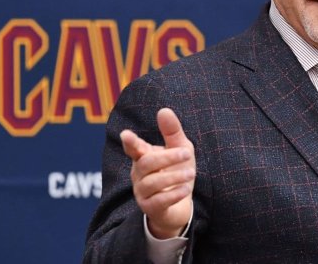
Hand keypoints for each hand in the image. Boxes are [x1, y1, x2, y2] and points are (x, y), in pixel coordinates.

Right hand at [121, 108, 195, 238]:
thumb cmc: (178, 171)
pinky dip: (173, 194)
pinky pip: (158, 202)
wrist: (181, 206)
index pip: (133, 148)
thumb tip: (164, 110)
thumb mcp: (181, 149)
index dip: (130, 142)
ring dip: (174, 177)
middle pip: (146, 163)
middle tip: (187, 153)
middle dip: (167, 157)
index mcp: (144, 157)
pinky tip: (185, 189)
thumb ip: (172, 132)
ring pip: (152, 183)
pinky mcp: (150, 208)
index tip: (126, 135)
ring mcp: (142, 192)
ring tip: (192, 173)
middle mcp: (139, 174)